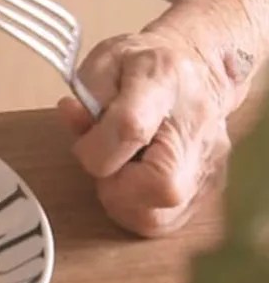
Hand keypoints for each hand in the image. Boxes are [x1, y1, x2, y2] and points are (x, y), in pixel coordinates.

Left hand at [56, 28, 231, 237]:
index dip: (96, 146)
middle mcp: (196, 128)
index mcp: (163, 84)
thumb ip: (85, 94)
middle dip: (114, 186)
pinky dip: (139, 211)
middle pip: (161, 187)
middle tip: (107, 163)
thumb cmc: (141, 65)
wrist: (196, 67)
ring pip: (161, 217)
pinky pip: (167, 221)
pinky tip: (134, 184)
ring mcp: (208, 162)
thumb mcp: (103, 61)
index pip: (130, 128)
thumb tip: (73, 115)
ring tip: (119, 173)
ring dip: (123, 204)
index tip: (86, 140)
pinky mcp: (209, 186)